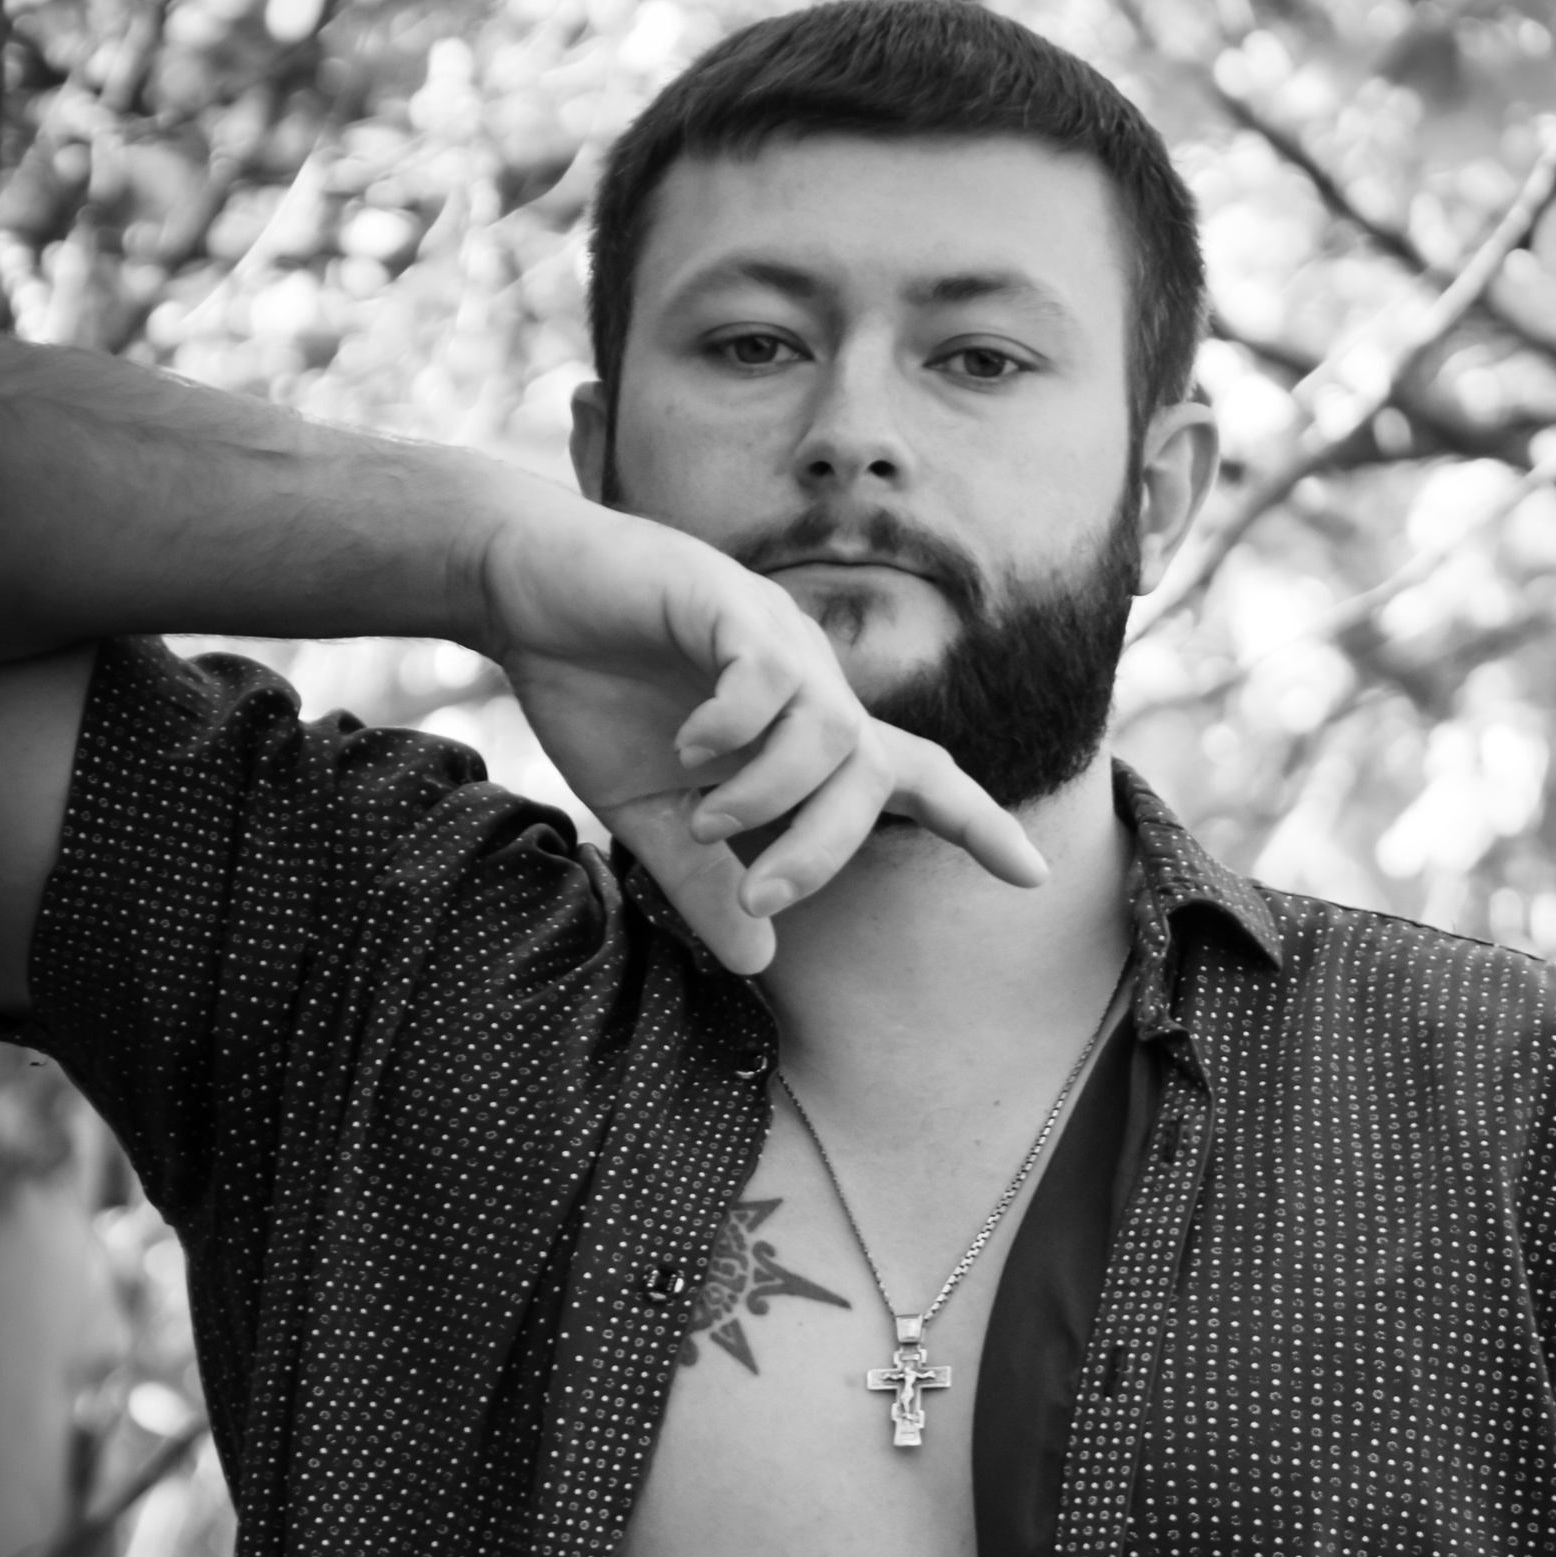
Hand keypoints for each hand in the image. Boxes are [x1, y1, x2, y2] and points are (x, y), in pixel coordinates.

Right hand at [479, 488, 1045, 972]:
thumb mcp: (652, 816)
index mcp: (806, 728)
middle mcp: (810, 678)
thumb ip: (709, 884)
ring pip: (829, 730)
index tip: (1031, 877)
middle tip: (764, 894)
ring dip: (774, 794)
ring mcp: (772, 634)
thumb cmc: (595, 693)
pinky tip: (690, 748)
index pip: (914, 776)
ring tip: (707, 818)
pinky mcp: (722, 598)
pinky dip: (737, 725)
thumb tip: (761, 961)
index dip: (975, 823)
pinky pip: (766, 672)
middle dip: (829, 850)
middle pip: (872, 773)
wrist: (524, 594)